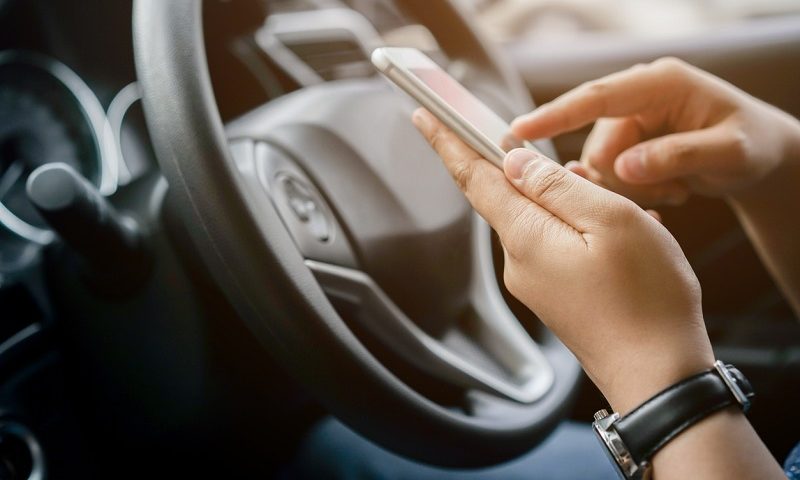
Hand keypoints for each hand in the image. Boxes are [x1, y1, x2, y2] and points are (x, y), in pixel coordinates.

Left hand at [412, 108, 713, 413]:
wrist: (659, 377)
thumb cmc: (645, 298)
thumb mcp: (611, 220)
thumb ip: (557, 187)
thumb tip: (515, 160)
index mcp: (525, 235)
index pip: (473, 176)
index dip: (448, 141)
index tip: (425, 113)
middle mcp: (519, 260)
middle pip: (511, 196)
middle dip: (535, 173)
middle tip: (576, 168)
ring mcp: (535, 282)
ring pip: (542, 220)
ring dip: (573, 204)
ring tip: (624, 214)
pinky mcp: (554, 296)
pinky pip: (558, 246)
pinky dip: (585, 231)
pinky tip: (623, 238)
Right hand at [510, 57, 799, 206]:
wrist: (760, 155)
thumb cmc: (753, 145)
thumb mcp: (729, 152)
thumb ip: (677, 156)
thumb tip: (622, 169)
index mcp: (659, 84)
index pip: (597, 98)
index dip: (556, 116)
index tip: (519, 131)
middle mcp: (637, 98)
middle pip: (597, 147)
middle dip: (625, 180)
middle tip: (671, 193)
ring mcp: (629, 122)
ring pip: (600, 170)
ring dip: (633, 190)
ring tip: (677, 190)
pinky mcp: (626, 144)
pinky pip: (608, 178)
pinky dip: (634, 193)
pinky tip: (668, 191)